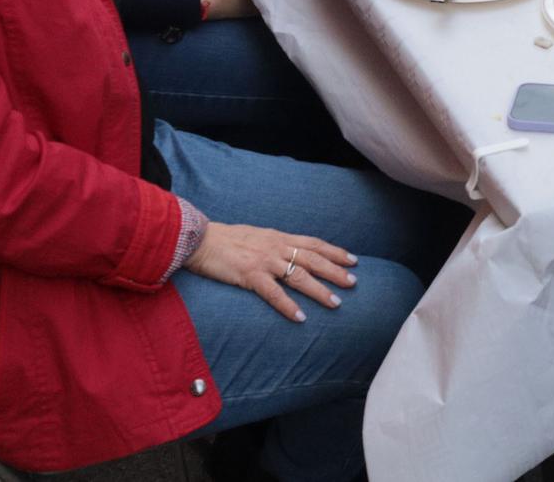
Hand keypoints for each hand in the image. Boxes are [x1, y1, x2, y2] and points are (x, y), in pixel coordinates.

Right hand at [184, 222, 357, 321]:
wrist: (199, 239)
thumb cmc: (226, 239)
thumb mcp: (257, 236)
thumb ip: (274, 243)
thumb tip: (289, 251)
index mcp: (278, 237)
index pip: (314, 243)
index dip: (334, 251)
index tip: (353, 259)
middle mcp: (276, 247)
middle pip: (313, 259)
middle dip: (335, 270)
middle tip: (354, 282)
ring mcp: (264, 261)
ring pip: (299, 276)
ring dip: (319, 290)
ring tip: (335, 303)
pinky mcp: (250, 275)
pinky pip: (273, 293)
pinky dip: (288, 306)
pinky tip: (300, 317)